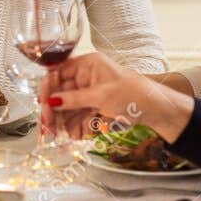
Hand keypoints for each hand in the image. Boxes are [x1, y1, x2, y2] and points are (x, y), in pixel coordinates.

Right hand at [42, 52, 195, 140]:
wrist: (157, 109)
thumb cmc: (134, 94)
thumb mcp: (101, 96)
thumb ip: (74, 99)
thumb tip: (50, 102)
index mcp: (88, 64)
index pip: (58, 73)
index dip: (47, 89)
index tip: (42, 105)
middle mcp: (87, 76)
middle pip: (60, 93)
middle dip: (54, 111)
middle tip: (49, 128)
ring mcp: (91, 91)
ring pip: (68, 106)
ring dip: (64, 122)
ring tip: (64, 137)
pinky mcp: (96, 105)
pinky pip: (79, 114)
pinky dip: (76, 125)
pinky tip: (76, 135)